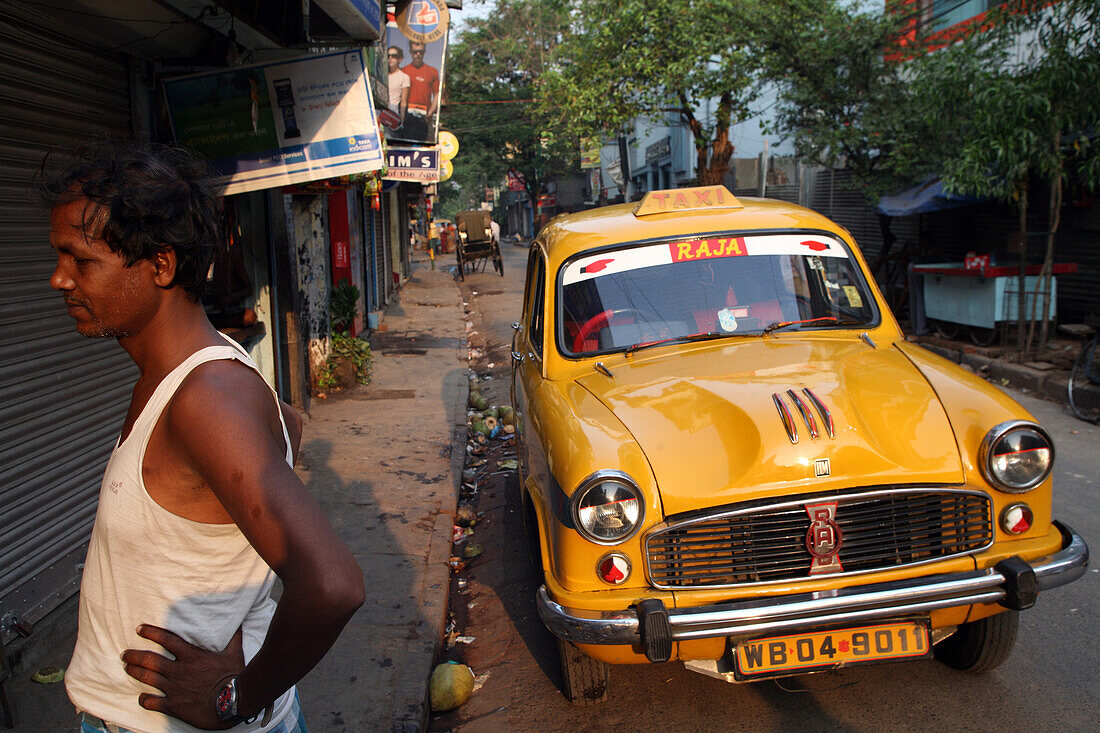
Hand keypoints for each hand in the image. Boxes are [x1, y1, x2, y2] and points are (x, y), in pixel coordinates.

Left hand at [122, 625, 245, 729]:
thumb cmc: (233, 677)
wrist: (231, 701)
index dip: (151, 633)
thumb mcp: (234, 654)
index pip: (166, 640)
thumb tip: (238, 623)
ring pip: (147, 678)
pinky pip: (153, 702)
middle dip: (134, 656)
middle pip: (150, 660)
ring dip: (134, 672)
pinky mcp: (173, 705)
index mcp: (191, 656)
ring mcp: (174, 688)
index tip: (139, 629)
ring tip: (127, 668)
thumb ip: (233, 638)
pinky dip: (144, 699)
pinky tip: (142, 697)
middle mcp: (179, 670)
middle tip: (125, 654)